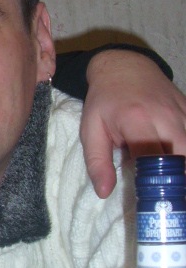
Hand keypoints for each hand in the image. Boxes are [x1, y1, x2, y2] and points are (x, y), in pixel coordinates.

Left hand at [81, 50, 185, 197]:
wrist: (123, 66)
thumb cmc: (104, 101)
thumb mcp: (91, 130)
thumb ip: (97, 162)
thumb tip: (104, 192)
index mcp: (136, 121)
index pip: (154, 159)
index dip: (156, 183)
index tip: (154, 201)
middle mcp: (165, 117)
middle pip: (184, 156)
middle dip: (180, 180)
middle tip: (171, 199)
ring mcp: (182, 112)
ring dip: (185, 168)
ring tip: (176, 186)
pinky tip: (179, 163)